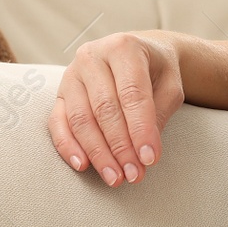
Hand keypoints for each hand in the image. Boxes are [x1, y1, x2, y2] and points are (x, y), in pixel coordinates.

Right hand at [48, 31, 183, 185]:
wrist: (140, 54)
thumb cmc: (158, 72)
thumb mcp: (170, 86)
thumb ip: (159, 113)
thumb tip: (144, 152)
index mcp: (123, 48)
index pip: (132, 94)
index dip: (140, 129)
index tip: (150, 159)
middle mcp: (92, 57)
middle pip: (104, 109)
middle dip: (120, 147)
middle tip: (134, 175)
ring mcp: (71, 74)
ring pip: (81, 119)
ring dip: (98, 152)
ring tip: (115, 178)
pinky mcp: (59, 92)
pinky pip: (57, 122)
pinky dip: (68, 145)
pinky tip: (83, 166)